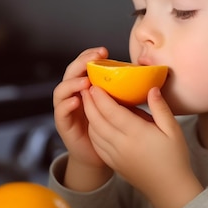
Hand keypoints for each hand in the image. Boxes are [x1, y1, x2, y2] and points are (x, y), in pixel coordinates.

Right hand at [53, 47, 112, 189]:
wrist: (100, 156)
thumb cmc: (113, 129)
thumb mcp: (121, 106)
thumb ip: (126, 91)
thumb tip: (146, 76)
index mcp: (87, 87)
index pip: (85, 65)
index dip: (91, 56)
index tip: (105, 51)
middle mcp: (74, 95)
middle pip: (71, 73)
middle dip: (81, 63)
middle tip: (94, 58)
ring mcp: (67, 109)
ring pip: (61, 90)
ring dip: (73, 83)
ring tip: (86, 81)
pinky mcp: (64, 125)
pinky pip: (60, 112)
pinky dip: (66, 105)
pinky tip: (76, 102)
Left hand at [82, 85, 203, 207]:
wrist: (169, 189)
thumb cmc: (175, 158)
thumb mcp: (174, 130)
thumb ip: (160, 108)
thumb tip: (152, 88)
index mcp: (136, 134)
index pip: (112, 111)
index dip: (101, 97)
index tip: (95, 84)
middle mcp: (121, 145)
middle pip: (98, 120)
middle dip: (89, 103)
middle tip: (86, 87)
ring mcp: (115, 156)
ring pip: (94, 132)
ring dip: (89, 116)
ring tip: (89, 102)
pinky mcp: (114, 163)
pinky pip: (97, 144)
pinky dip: (92, 131)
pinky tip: (95, 123)